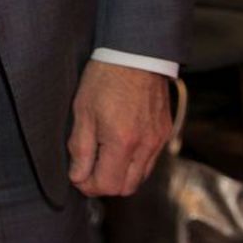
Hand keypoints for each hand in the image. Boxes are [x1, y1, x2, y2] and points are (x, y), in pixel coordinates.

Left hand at [67, 61, 171, 197]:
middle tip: (87, 170)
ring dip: (120, 175)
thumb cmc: (104, 79)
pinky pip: (150, 161)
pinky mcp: (165, 133)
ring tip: (102, 157)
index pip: (107, 184)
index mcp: (122, 142)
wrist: (135, 54)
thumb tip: (78, 177)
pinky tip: (119, 148)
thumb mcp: (83, 112)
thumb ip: (80, 149)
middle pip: (126, 188)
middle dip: (104, 184)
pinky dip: (134, 163)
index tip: (77, 175)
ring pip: (140, 177)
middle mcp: (145, 146)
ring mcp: (158, 140)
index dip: (88, 185)